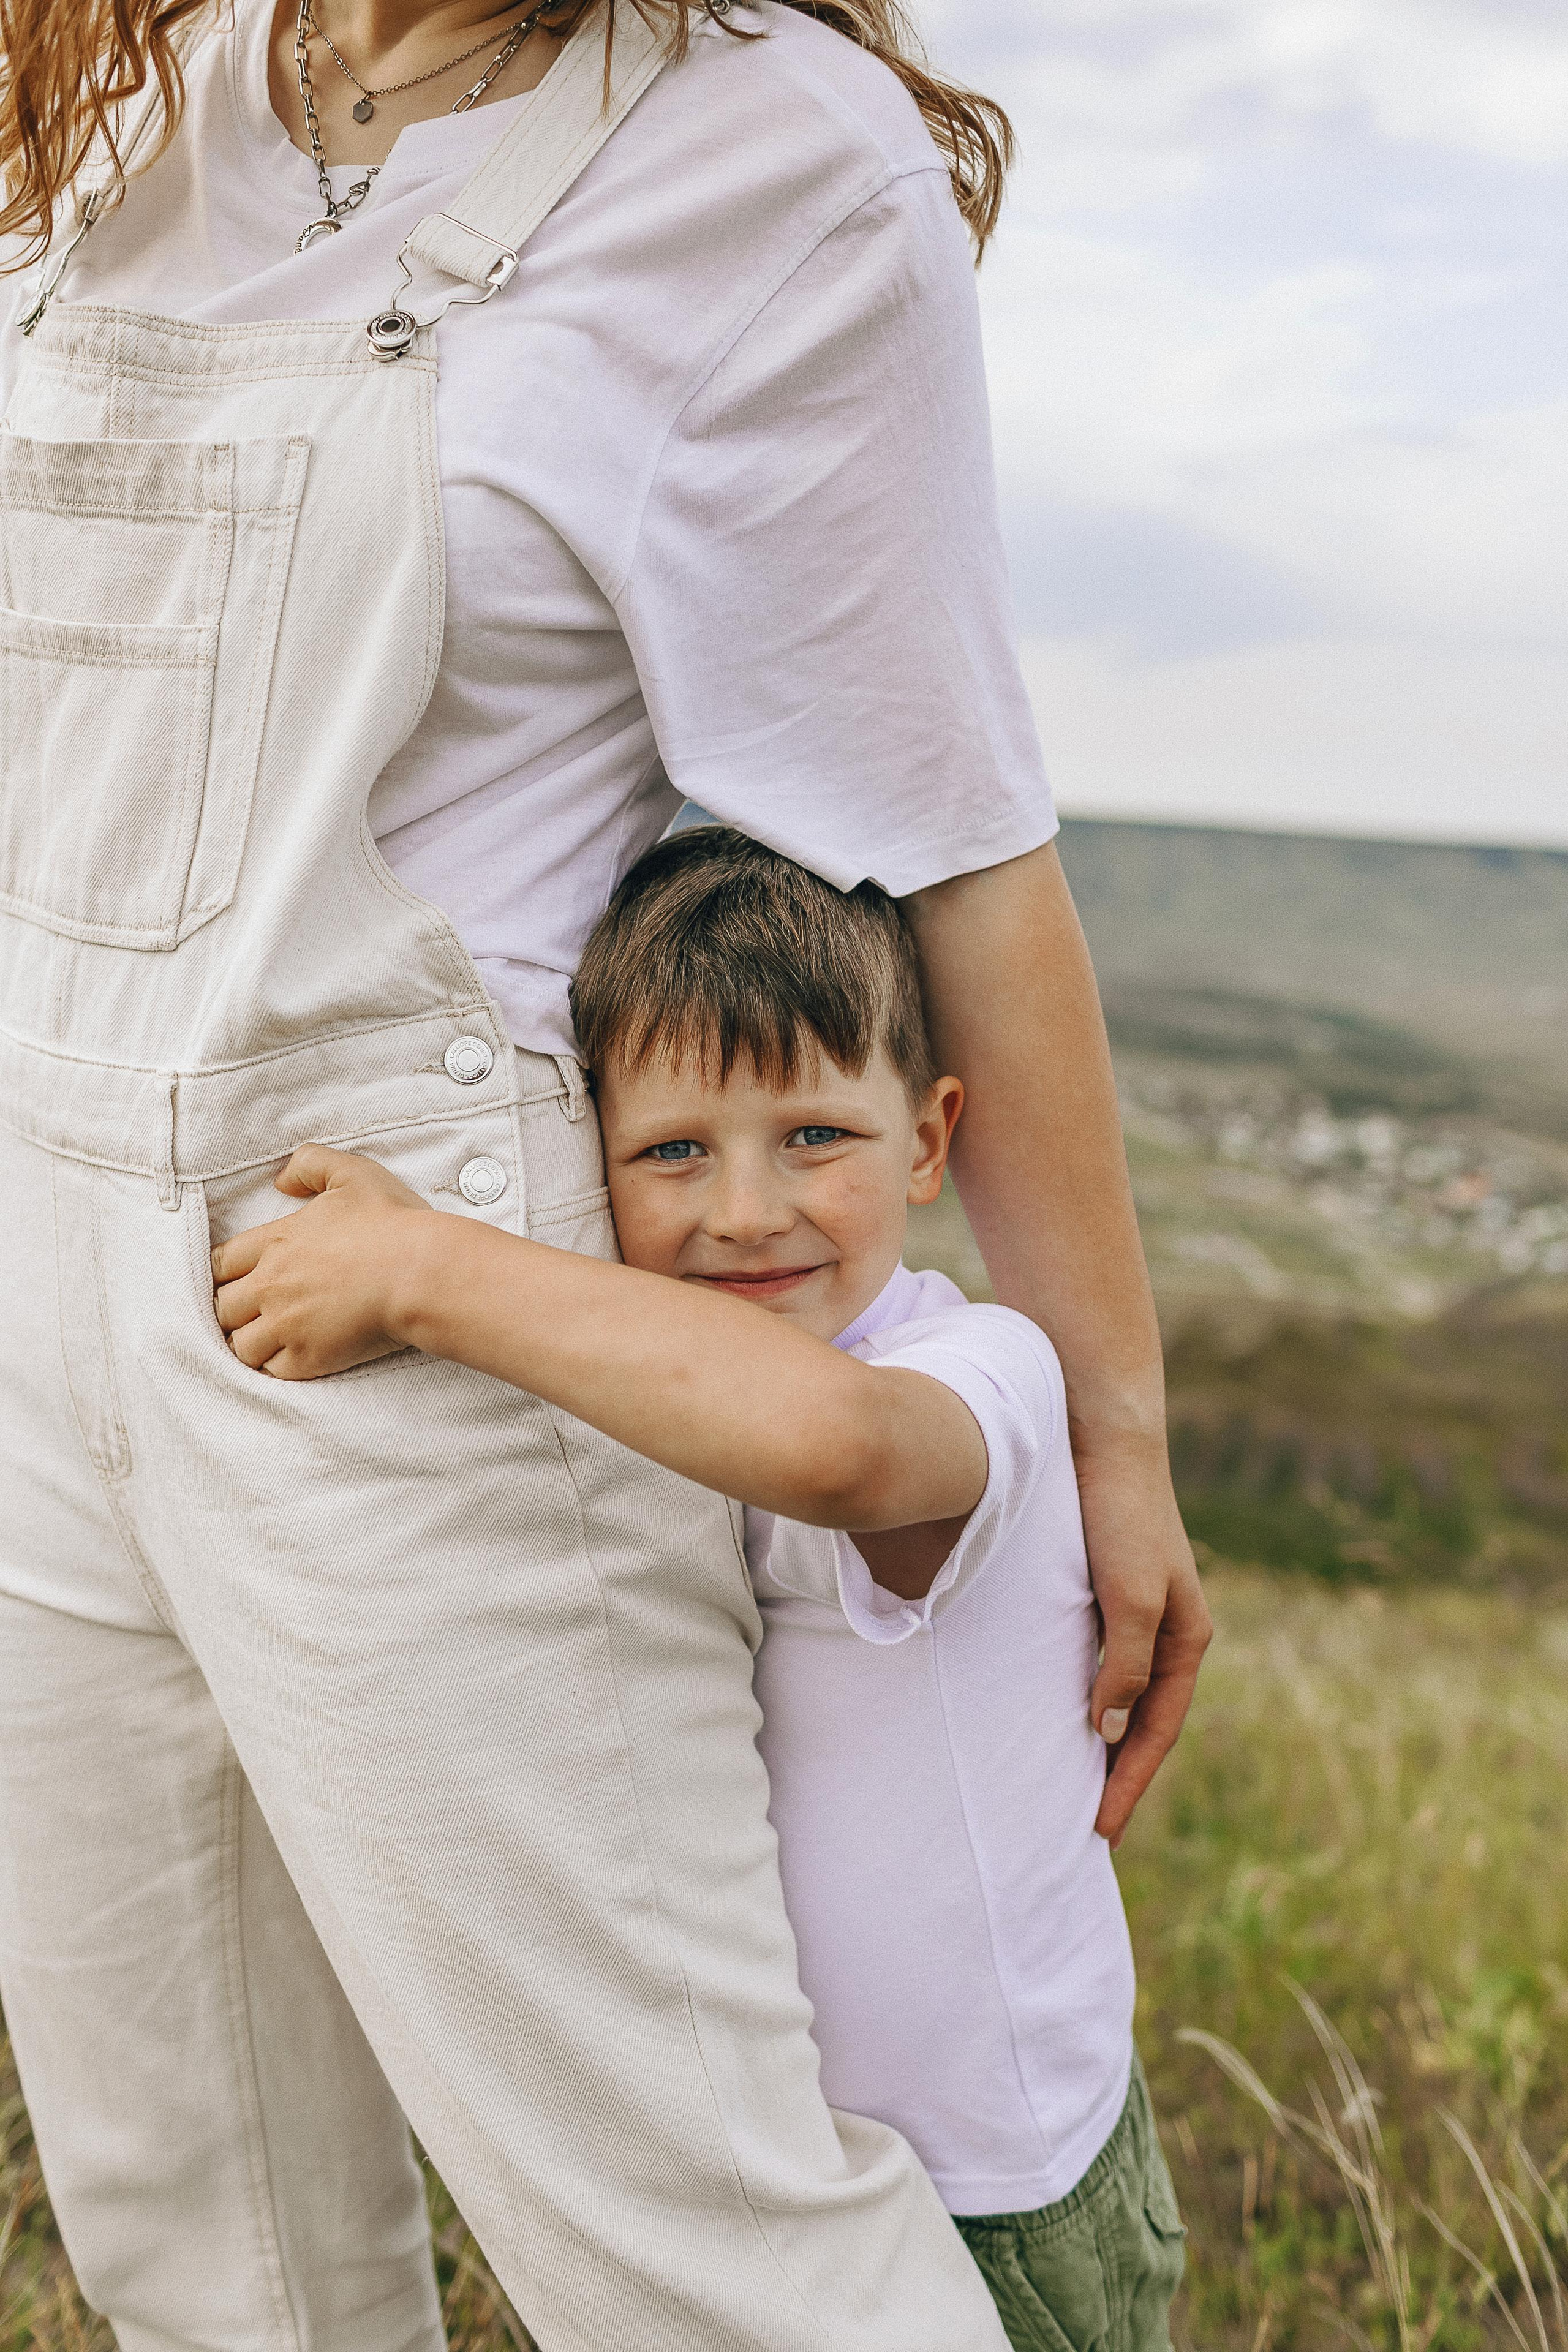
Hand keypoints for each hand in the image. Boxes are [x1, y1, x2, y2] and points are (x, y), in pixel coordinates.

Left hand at [211, 1144, 433, 1379]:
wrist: (422, 1273)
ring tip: (266, 1338)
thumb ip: (310, 1164)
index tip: (236, 1277)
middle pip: (222, 1307)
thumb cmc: (392, 1223)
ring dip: (248, 1341)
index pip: (219, 1262)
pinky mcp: (309, 1358)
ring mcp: (287, 1325)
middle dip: (231, 1309)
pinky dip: (273, 1365)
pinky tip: (289, 1356)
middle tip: (250, 1310)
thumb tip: (281, 1181)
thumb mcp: (353, 1173)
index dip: (222, 1272)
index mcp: (276, 1242)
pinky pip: (270, 1370)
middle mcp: (271, 1285)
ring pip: (239, 1345)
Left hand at [1079, 1436, 1212, 1847]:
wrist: (1103, 1440)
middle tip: (1087, 1830)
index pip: (1157, 1731)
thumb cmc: (1120, 1517)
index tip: (1099, 1833)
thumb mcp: (1131, 1596)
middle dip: (1120, 1775)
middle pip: (1143, 1721)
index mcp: (1185, 1638)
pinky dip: (1084, 1697)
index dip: (1129, 1783)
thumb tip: (1105, 1732)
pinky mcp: (1105, 1592)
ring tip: (1069, 1786)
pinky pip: (1098, 1663)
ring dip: (1102, 1741)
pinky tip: (1056, 1714)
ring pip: (1120, 1694)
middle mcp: (1167, 1630)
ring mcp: (1137, 1612)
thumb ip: (1124, 1665)